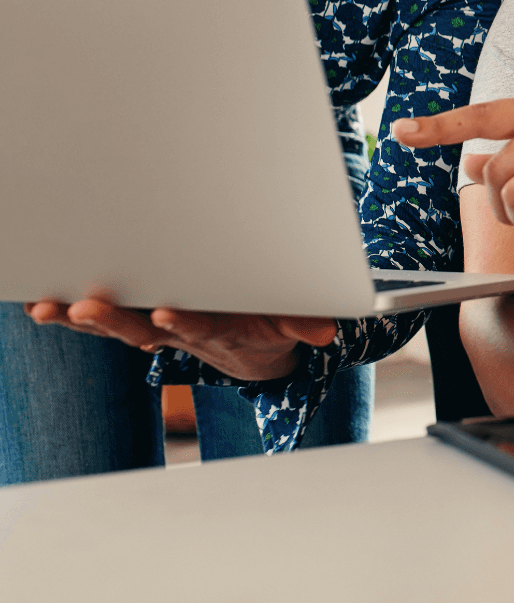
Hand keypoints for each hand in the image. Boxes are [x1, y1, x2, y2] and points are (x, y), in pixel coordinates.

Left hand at [25, 297, 336, 381]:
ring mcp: (156, 328)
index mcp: (220, 328)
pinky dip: (70, 315)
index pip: (201, 327)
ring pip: (115, 326)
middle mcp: (180, 332)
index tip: (167, 315)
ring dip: (82, 319)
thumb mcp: (292, 324)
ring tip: (50, 308)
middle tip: (87, 307)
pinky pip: (101, 320)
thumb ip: (305, 323)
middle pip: (143, 329)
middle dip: (113, 319)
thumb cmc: (268, 325)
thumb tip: (328, 332)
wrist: (249, 353)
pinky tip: (42, 304)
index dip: (185, 324)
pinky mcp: (139, 319)